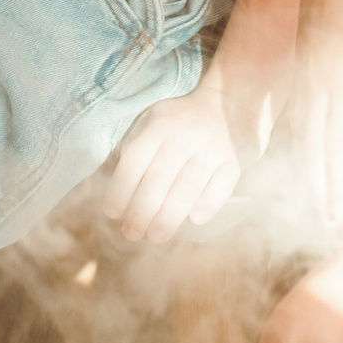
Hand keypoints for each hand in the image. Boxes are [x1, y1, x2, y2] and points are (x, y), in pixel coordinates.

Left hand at [103, 84, 242, 242]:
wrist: (222, 106)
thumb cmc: (175, 124)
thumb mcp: (149, 122)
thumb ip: (133, 148)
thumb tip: (114, 189)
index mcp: (158, 125)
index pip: (134, 161)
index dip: (121, 189)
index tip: (112, 213)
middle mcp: (184, 136)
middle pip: (159, 178)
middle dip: (142, 211)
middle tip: (131, 233)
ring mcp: (210, 148)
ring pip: (188, 186)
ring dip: (170, 216)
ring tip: (156, 236)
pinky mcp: (231, 162)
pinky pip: (221, 186)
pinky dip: (208, 204)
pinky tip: (194, 220)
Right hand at [295, 0, 342, 225]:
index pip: (340, 142)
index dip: (338, 181)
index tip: (338, 213)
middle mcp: (318, 78)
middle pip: (316, 142)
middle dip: (322, 183)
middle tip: (329, 220)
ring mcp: (305, 68)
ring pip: (302, 127)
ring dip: (309, 163)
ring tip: (315, 193)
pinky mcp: (301, 59)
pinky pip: (296, 107)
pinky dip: (300, 134)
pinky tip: (302, 149)